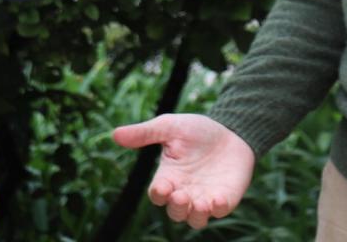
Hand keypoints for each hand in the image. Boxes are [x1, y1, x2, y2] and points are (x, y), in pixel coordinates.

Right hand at [112, 114, 254, 228]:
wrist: (231, 130)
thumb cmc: (197, 130)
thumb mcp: (169, 127)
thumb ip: (144, 133)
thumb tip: (115, 134)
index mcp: (169, 176)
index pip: (158, 194)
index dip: (158, 193)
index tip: (163, 186)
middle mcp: (184, 191)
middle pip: (175, 212)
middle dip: (176, 208)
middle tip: (180, 196)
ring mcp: (205, 197)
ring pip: (195, 219)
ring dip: (196, 215)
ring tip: (199, 203)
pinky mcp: (225, 198)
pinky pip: (220, 211)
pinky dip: (218, 209)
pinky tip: (218, 198)